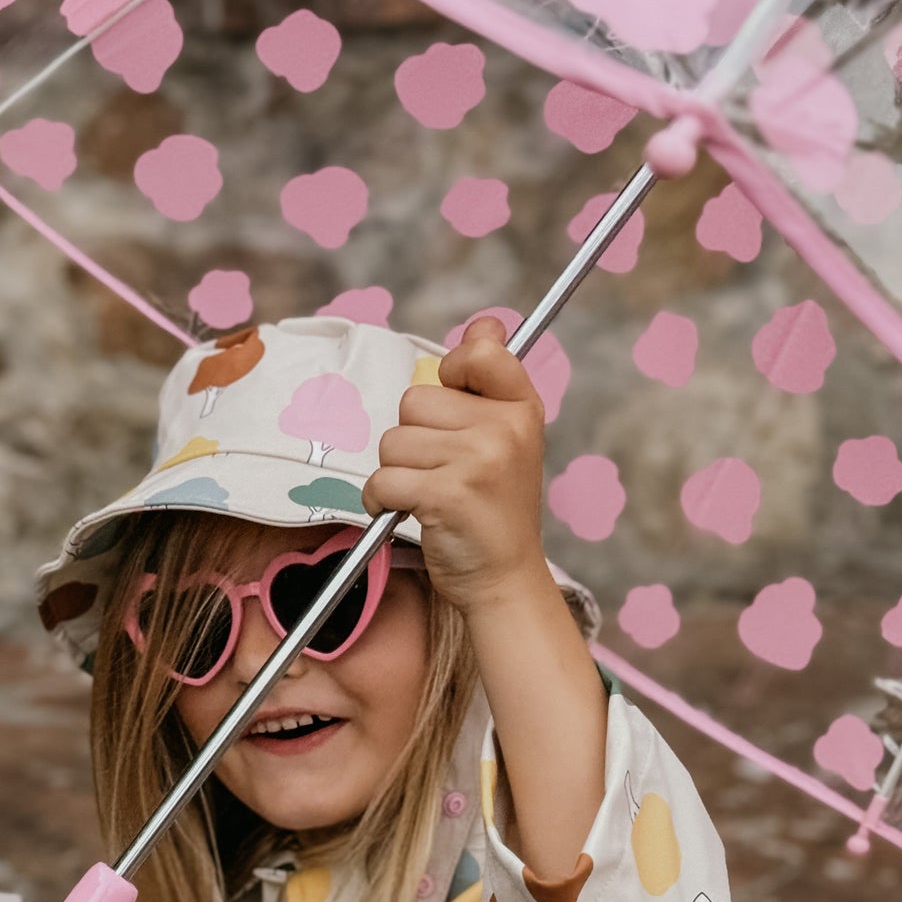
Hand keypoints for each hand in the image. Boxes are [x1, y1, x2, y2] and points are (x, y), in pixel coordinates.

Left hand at [362, 316, 546, 613]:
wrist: (504, 579)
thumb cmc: (494, 509)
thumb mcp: (507, 439)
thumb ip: (489, 382)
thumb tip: (484, 322)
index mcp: (520, 408)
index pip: (478, 352)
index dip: (451, 374)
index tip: (456, 406)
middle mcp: (503, 429)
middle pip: (415, 400)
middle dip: (414, 437)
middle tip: (442, 472)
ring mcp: (476, 462)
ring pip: (392, 441)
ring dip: (396, 471)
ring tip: (427, 494)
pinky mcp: (444, 495)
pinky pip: (381, 479)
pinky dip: (380, 499)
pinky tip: (405, 511)